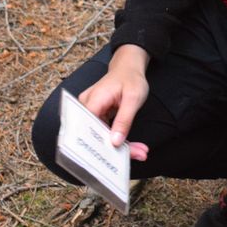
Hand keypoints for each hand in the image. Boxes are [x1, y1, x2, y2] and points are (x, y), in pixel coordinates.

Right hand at [79, 45, 149, 159]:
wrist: (128, 68)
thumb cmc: (130, 78)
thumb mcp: (133, 98)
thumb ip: (124, 120)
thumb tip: (115, 141)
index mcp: (93, 100)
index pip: (89, 129)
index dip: (100, 146)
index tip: (115, 158)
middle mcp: (86, 107)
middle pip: (96, 134)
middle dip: (116, 149)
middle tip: (138, 155)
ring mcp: (90, 112)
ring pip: (101, 136)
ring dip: (120, 146)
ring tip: (140, 152)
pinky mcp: (96, 116)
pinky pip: (105, 132)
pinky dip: (119, 139)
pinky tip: (134, 147)